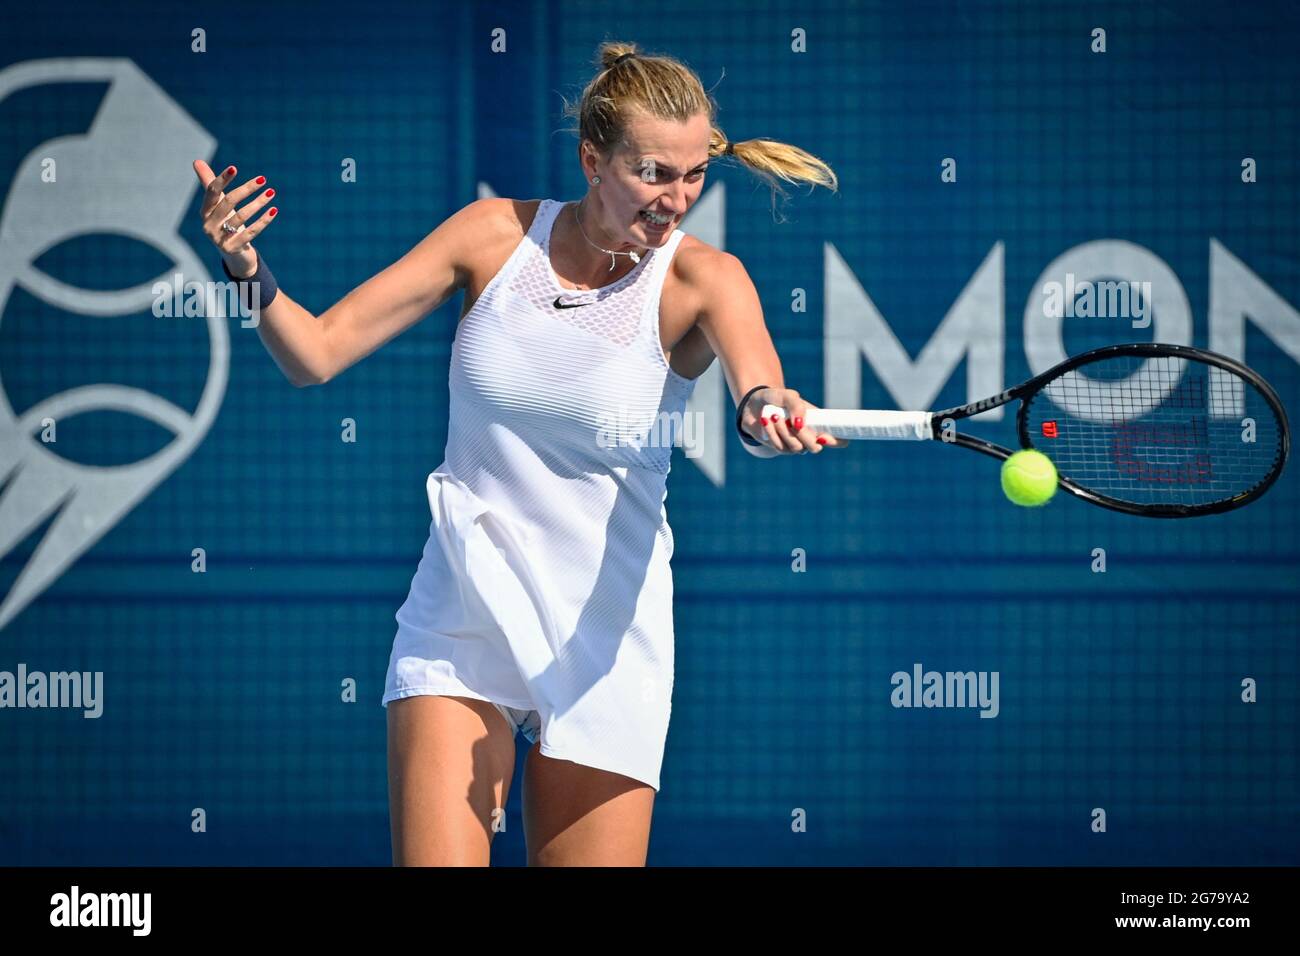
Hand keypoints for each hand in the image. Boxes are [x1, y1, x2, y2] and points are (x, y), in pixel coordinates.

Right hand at [193, 160, 277, 278]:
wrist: (234, 255)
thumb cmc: (225, 224)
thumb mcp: (218, 205)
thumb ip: (209, 184)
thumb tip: (196, 161)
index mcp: (204, 212)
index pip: (212, 192)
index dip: (222, 179)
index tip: (234, 168)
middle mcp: (209, 224)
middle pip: (228, 202)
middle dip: (246, 189)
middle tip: (263, 179)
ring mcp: (219, 238)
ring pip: (242, 216)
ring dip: (258, 202)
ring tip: (271, 192)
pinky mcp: (233, 248)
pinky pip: (251, 232)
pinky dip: (263, 220)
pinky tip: (274, 210)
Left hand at [740, 386, 850, 453]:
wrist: (755, 404)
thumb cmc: (777, 398)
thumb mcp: (787, 395)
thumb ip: (796, 405)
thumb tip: (799, 423)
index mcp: (820, 423)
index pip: (838, 439)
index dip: (838, 441)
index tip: (824, 436)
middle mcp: (810, 437)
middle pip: (815, 448)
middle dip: (803, 435)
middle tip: (791, 421)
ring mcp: (796, 445)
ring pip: (796, 448)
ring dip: (785, 431)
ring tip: (775, 415)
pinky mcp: (781, 448)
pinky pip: (780, 447)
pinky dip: (772, 432)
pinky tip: (766, 420)